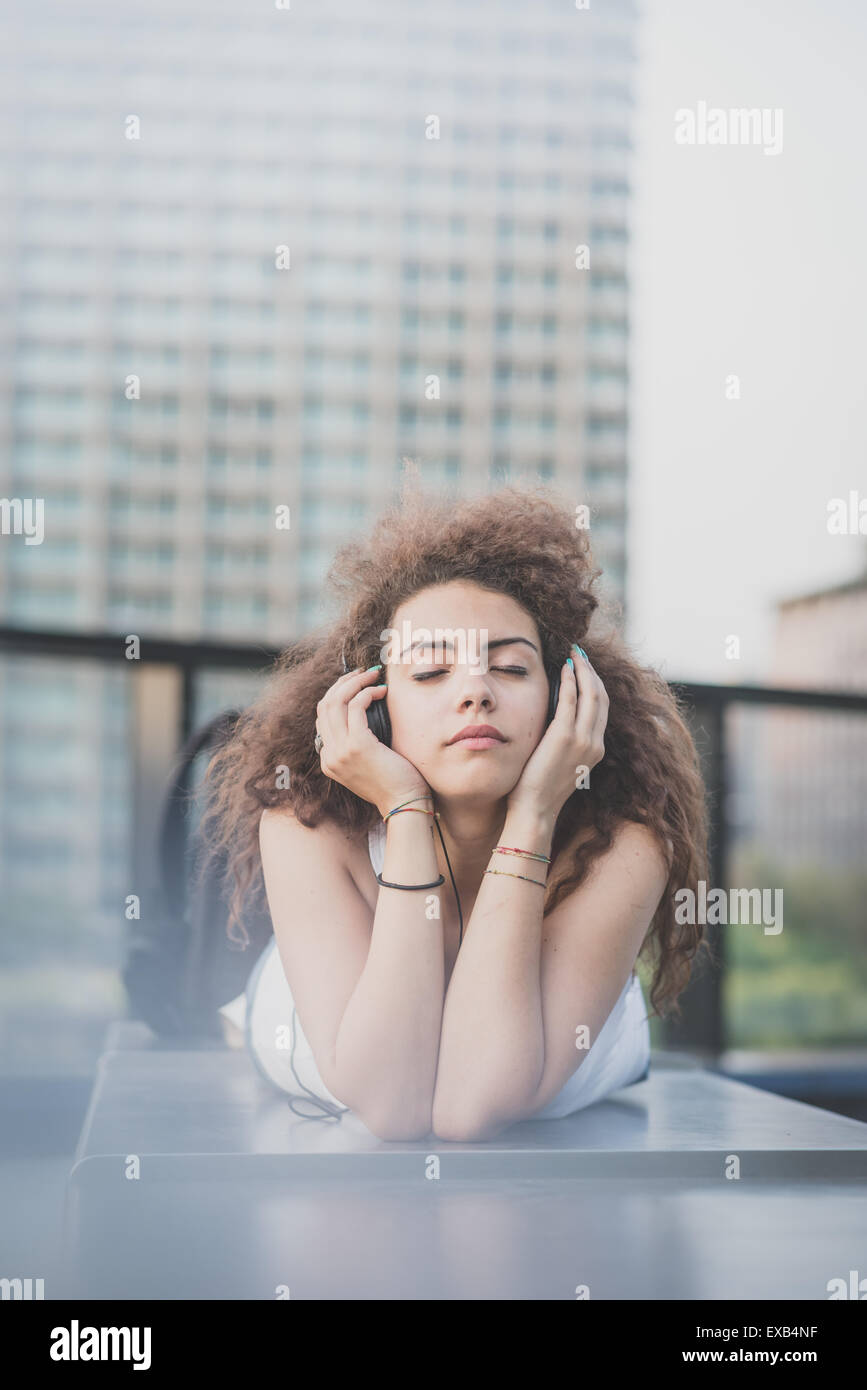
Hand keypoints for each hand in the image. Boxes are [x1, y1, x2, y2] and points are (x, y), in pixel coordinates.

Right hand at [315, 666, 430, 816]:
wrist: (405, 804)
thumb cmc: (395, 782)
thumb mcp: (368, 763)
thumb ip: (358, 742)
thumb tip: (363, 711)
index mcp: (329, 760)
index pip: (322, 718)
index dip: (338, 695)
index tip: (356, 685)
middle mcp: (329, 755)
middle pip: (324, 705)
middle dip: (343, 683)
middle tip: (363, 674)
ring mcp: (340, 751)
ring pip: (336, 702)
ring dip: (354, 683)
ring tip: (372, 676)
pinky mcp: (357, 746)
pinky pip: (356, 706)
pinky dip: (368, 693)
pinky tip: (382, 692)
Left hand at [506, 649, 608, 820]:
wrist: (535, 809)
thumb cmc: (539, 787)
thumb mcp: (561, 761)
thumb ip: (565, 739)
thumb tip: (558, 713)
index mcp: (595, 750)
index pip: (602, 708)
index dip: (596, 684)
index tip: (586, 667)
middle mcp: (595, 743)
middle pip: (601, 697)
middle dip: (592, 671)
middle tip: (580, 654)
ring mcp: (583, 740)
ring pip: (591, 694)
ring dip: (583, 670)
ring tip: (574, 654)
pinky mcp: (565, 736)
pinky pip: (572, 700)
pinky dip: (571, 680)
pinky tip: (564, 668)